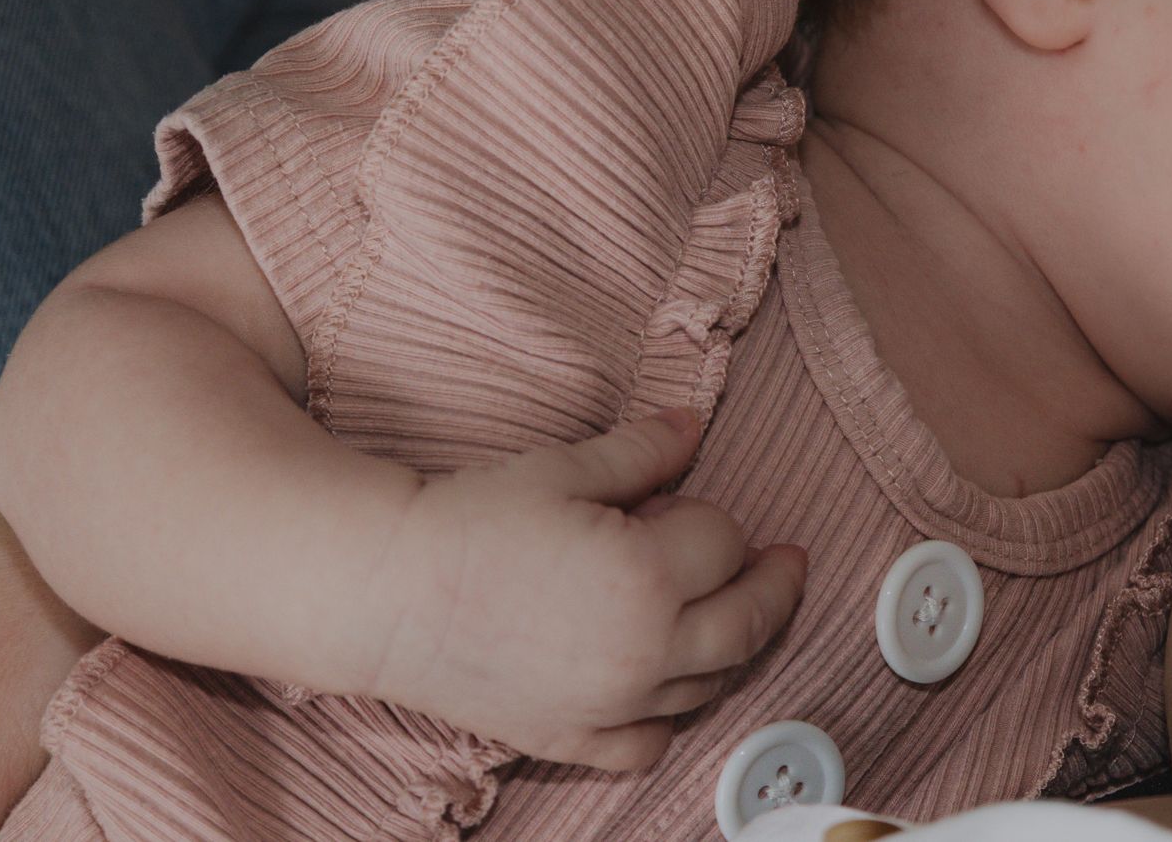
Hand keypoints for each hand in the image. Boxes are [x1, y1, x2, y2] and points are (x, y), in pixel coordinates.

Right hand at [361, 408, 807, 772]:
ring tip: (729, 612)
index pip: (724, 544)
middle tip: (784, 563)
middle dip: (772, 586)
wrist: (386, 592)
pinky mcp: (571, 737)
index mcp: (647, 577)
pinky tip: (667, 688)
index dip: (712, 516)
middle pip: (745, 621)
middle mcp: (643, 651)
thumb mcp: (563, 468)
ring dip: (731, 646)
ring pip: (709, 684)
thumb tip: (694, 427)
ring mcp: (611, 704)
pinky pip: (648, 743)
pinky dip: (670, 718)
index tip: (688, 504)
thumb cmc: (467, 523)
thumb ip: (643, 452)